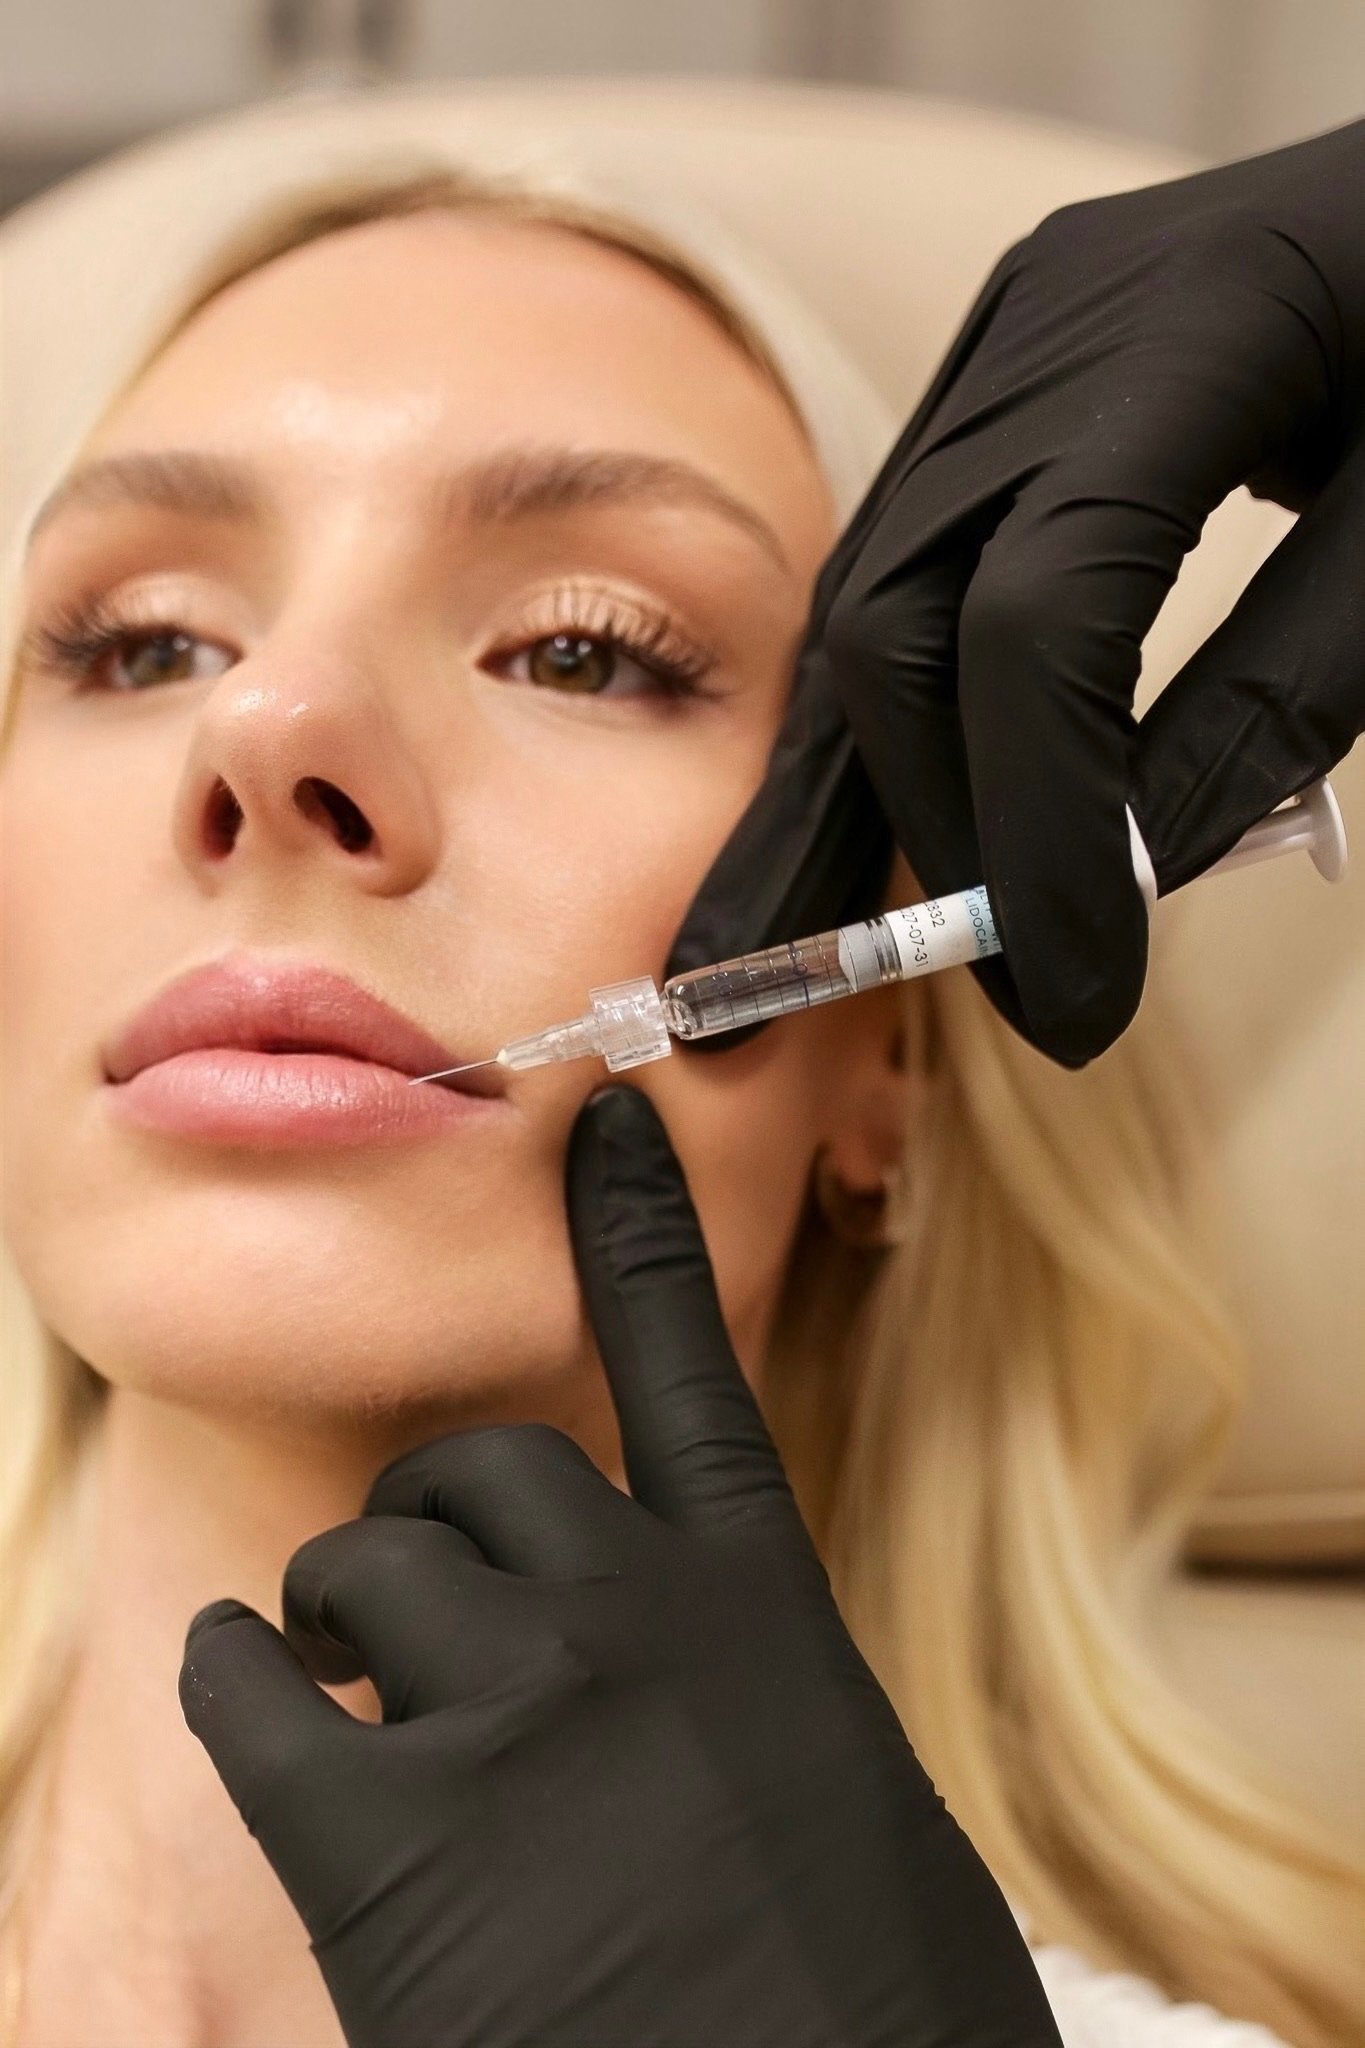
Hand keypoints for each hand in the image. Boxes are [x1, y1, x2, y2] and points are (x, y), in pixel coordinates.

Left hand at [180, 1086, 1060, 2047]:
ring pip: (366, 1566)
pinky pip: (255, 1692)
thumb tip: (690, 1693)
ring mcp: (509, 1715)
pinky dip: (244, 1683)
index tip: (604, 1130)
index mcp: (762, 1614)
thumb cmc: (866, 2021)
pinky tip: (267, 1709)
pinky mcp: (382, 1841)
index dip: (639, 1239)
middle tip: (415, 1601)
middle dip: (437, 1515)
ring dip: (341, 1610)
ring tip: (346, 1678)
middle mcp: (633, 1624)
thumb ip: (756, 1711)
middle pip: (488, 1469)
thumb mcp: (851, 1820)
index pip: (690, 1371)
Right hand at [667, 119, 1364, 1066]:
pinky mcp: (990, 386)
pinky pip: (898, 567)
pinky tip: (850, 825)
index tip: (1074, 990)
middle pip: (901, 614)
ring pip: (865, 598)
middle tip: (973, 988)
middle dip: (926, 826)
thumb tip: (1129, 882)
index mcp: (1194, 324)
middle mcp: (1052, 324)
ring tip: (784, 945)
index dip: (1042, 828)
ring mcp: (1004, 345)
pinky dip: (884, 712)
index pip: (1043, 620)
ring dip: (849, 788)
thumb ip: (1281, 699)